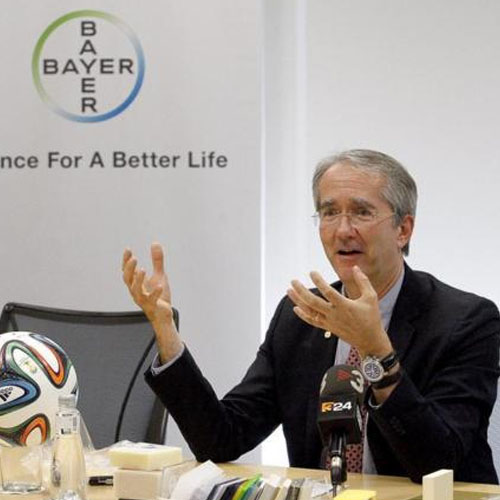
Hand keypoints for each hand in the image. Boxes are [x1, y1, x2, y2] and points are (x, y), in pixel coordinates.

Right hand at [122, 243, 181, 362]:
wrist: (163, 315)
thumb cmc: (159, 295)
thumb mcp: (159, 275)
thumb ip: (157, 260)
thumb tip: (155, 243)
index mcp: (136, 284)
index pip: (127, 271)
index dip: (126, 261)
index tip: (128, 249)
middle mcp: (137, 291)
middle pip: (128, 280)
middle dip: (129, 269)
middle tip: (133, 258)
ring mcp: (144, 300)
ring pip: (136, 291)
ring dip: (138, 280)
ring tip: (142, 270)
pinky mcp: (153, 306)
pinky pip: (152, 300)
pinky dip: (155, 293)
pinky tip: (160, 286)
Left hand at [287, 266, 391, 357]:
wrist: (369, 340)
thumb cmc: (371, 317)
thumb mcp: (371, 297)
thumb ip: (363, 281)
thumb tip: (355, 267)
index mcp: (345, 306)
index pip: (328, 292)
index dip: (319, 282)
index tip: (312, 272)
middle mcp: (335, 314)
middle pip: (313, 302)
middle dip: (301, 291)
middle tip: (293, 281)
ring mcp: (330, 322)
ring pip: (310, 311)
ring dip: (298, 300)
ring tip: (289, 290)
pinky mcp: (328, 328)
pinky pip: (312, 321)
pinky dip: (303, 315)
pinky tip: (295, 307)